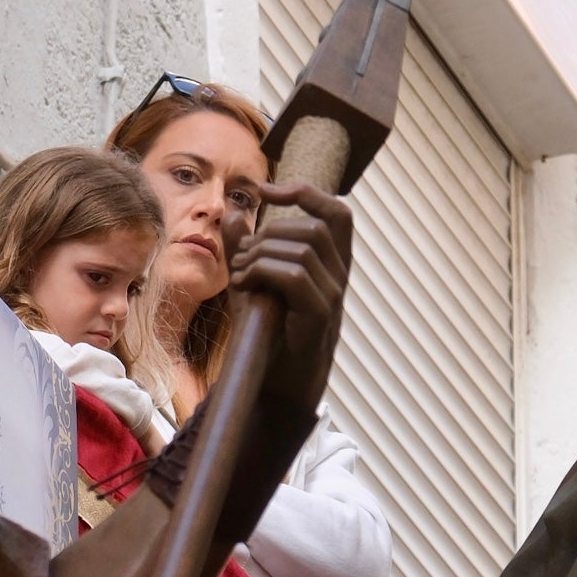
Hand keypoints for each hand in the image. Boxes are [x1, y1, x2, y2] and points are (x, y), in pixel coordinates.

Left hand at [232, 180, 353, 403]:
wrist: (279, 383)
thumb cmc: (270, 330)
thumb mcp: (254, 282)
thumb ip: (247, 249)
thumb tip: (236, 214)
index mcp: (331, 263)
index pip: (338, 214)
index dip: (307, 193)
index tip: (266, 192)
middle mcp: (339, 276)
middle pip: (313, 228)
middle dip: (269, 233)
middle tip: (242, 257)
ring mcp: (333, 296)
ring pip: (302, 249)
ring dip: (260, 254)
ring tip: (239, 273)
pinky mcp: (319, 315)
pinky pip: (294, 276)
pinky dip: (262, 273)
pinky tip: (243, 285)